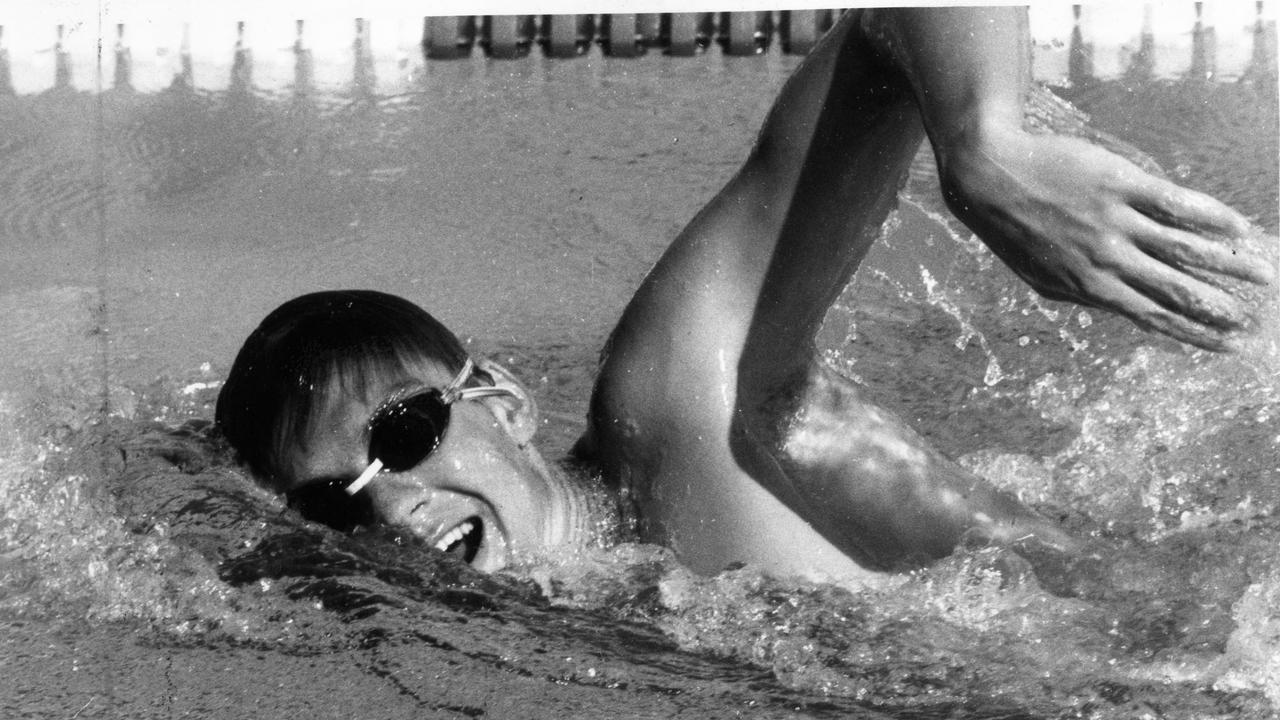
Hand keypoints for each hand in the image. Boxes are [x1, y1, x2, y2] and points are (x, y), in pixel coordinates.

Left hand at [936, 122, 1274, 350]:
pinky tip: (1238, 227)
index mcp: (1090, 288)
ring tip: (1262, 277)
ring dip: (1230, 265)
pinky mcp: (1121, 185)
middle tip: (1254, 321)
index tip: (1228, 346)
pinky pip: (1175, 204)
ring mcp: (1116, 222)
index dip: (1195, 334)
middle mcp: (1108, 260)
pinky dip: (1211, 216)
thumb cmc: (1015, 229)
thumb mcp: (1044, 276)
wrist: (990, 178)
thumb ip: (1085, 293)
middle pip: (1177, 290)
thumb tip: (1123, 308)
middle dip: (1220, 309)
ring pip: (1186, 249)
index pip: (1154, 317)